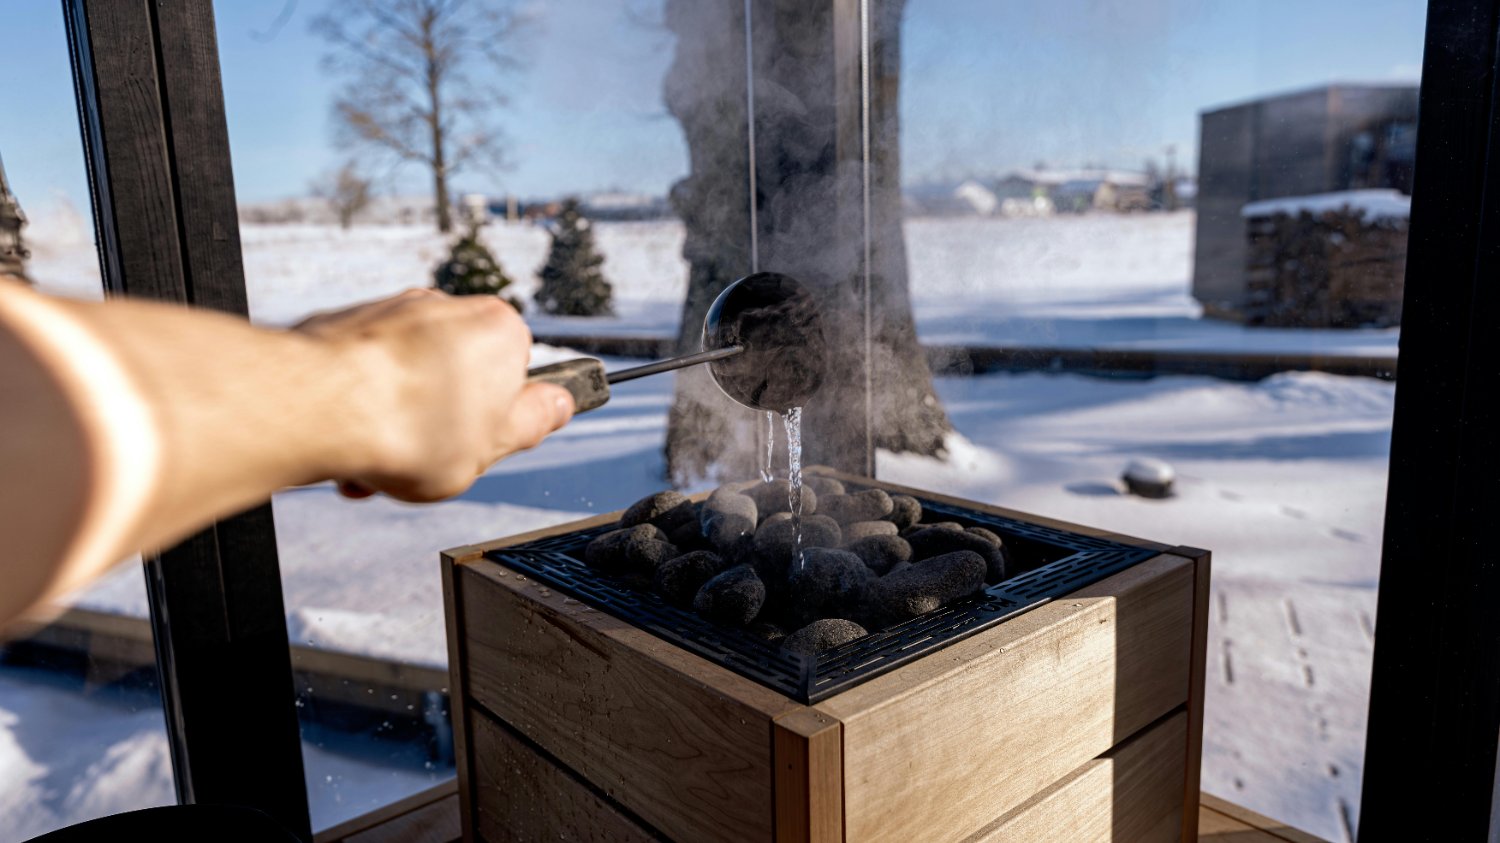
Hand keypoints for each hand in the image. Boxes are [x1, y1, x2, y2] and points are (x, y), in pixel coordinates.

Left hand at [295, 289, 573, 501]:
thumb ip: (535, 421)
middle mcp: (448, 306)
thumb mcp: (497, 445)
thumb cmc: (409, 427)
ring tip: (380, 462)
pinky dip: (361, 405)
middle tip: (428, 460)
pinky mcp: (346, 323)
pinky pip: (366, 371)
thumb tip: (558, 405)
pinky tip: (349, 443)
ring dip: (399, 421)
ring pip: (409, 377)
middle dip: (442, 422)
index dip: (498, 420)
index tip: (480, 444)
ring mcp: (393, 310)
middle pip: (460, 376)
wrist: (317, 407)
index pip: (518, 376)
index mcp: (500, 330)